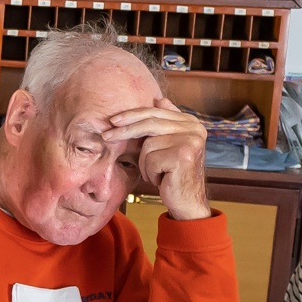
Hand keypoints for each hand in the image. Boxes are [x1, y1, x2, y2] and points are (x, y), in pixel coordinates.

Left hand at [104, 98, 209, 220]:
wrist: (187, 202)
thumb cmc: (173, 174)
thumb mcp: (170, 145)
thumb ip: (166, 123)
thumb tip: (159, 98)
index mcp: (192, 122)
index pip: (156, 112)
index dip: (133, 115)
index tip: (113, 120)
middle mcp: (195, 129)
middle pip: (150, 123)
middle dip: (125, 130)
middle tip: (106, 135)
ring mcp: (191, 141)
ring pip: (148, 145)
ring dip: (145, 163)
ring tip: (157, 173)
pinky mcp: (183, 156)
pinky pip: (151, 159)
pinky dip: (150, 172)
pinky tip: (162, 179)